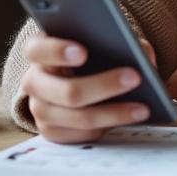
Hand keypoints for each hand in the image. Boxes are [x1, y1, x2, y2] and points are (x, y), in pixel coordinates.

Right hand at [18, 34, 157, 143]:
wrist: (79, 79)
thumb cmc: (90, 54)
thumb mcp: (99, 40)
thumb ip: (118, 40)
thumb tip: (142, 54)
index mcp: (38, 52)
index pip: (37, 50)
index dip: (57, 51)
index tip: (84, 52)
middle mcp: (34, 82)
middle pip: (66, 90)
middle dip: (103, 85)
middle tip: (135, 77)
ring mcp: (41, 110)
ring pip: (79, 117)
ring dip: (114, 113)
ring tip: (143, 107)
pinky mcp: (53, 133)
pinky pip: (83, 135)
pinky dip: (110, 126)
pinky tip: (132, 118)